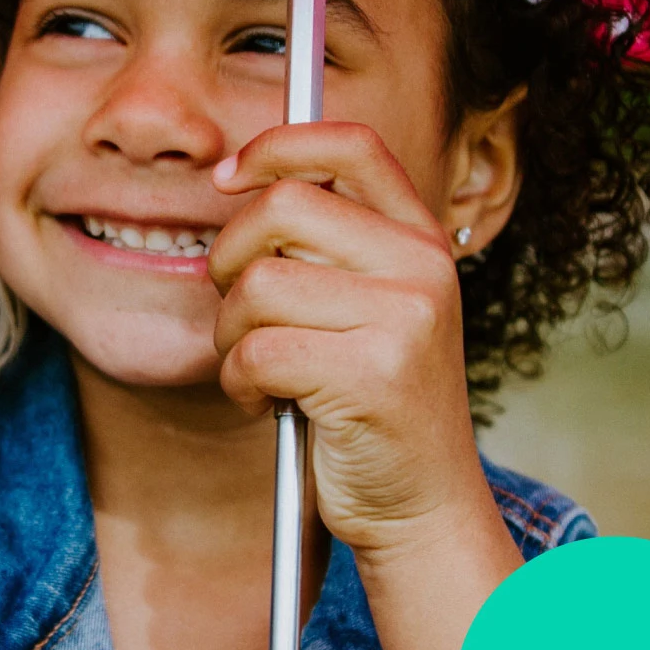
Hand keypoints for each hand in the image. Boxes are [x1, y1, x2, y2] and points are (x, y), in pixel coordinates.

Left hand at [205, 122, 494, 558]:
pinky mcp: (370, 375)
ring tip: (259, 368)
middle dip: (229, 258)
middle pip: (282, 208)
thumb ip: (330, 245)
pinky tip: (266, 402)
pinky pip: (256, 349)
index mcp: (420, 239)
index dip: (278, 144)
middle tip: (236, 308)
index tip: (227, 177)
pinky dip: (239, 381)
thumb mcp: (370, 306)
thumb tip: (239, 181)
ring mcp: (402, 318)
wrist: (422, 505)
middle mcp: (421, 266)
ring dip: (230, 333)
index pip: (351, 145)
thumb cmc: (373, 404)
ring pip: (257, 284)